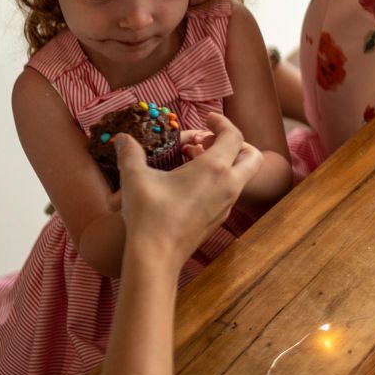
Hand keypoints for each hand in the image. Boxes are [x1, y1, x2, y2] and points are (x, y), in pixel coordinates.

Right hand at [117, 112, 259, 261]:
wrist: (156, 256)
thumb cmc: (149, 215)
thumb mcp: (135, 178)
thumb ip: (130, 153)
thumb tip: (122, 138)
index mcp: (215, 169)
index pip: (233, 135)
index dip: (222, 122)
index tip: (208, 118)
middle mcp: (229, 185)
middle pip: (252, 155)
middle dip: (236, 143)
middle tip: (208, 140)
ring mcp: (228, 203)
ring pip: (242, 174)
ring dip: (225, 161)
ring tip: (192, 159)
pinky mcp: (220, 217)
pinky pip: (229, 190)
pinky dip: (218, 179)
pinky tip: (189, 182)